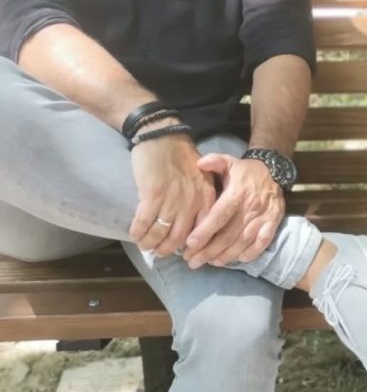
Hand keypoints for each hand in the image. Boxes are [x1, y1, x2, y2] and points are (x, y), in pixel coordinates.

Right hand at [130, 134, 215, 256]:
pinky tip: (134, 235)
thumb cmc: (181, 157)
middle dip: (167, 249)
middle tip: (159, 253)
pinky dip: (138, 233)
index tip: (185, 255)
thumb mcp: (202, 178)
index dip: (193, 247)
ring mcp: (172, 200)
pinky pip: (143, 223)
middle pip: (179, 238)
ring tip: (145, 246)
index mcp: (206, 197)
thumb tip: (193, 225)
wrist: (162, 136)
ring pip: (160, 233)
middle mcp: (191, 202)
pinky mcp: (152, 195)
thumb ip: (200, 199)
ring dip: (150, 244)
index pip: (203, 231)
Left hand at [183, 154, 285, 267]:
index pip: (219, 215)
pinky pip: (263, 242)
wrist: (275, 172)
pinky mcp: (274, 222)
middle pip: (228, 234)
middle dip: (209, 251)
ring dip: (226, 255)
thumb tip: (199, 162)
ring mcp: (264, 216)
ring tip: (210, 262)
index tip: (189, 245)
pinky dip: (251, 253)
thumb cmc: (245, 172)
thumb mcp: (230, 162)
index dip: (204, 231)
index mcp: (238, 192)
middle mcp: (251, 206)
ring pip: (243, 241)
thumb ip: (215, 161)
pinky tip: (238, 259)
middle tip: (192, 261)